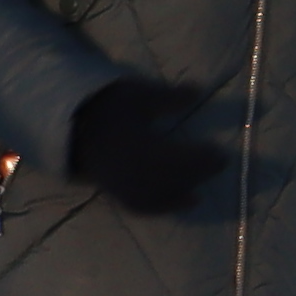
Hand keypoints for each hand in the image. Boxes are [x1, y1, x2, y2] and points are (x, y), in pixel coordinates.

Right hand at [64, 74, 213, 214]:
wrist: (74, 126)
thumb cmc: (109, 107)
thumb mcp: (139, 95)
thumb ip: (169, 97)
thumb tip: (200, 90)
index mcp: (137, 144)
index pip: (177, 156)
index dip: (202, 158)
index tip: (222, 153)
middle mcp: (131, 170)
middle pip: (172, 176)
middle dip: (199, 172)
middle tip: (220, 164)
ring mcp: (124, 184)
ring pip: (161, 193)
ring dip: (186, 188)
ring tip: (204, 179)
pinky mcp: (119, 193)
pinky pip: (145, 206)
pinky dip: (168, 206)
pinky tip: (189, 200)